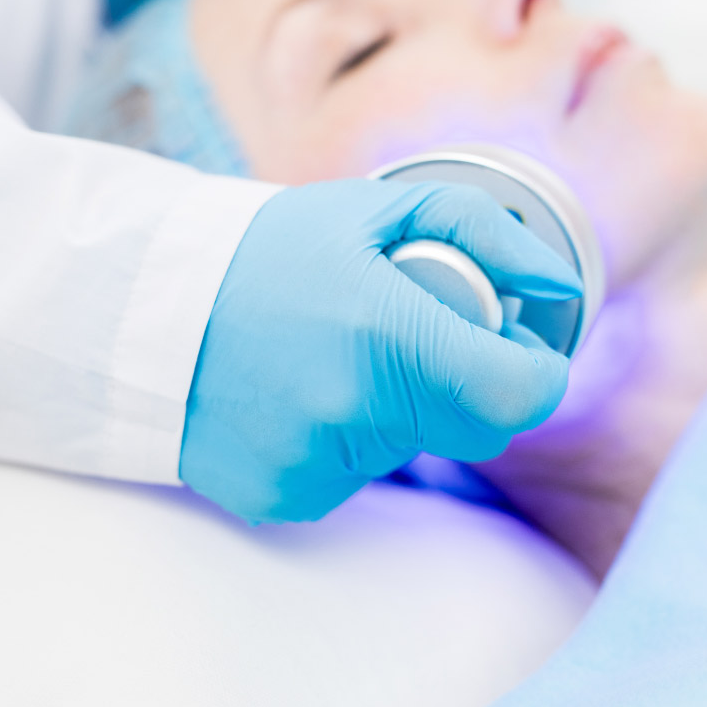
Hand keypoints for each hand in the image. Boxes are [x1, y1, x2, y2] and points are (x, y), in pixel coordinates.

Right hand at [179, 179, 582, 522]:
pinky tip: (298, 395)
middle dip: (465, 383)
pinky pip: (352, 477)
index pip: (520, 395)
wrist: (145, 305)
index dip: (534, 371)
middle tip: (412, 334)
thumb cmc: (268, 249)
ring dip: (397, 410)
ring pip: (410, 450)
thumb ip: (486, 237)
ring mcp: (315, 464)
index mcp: (388, 336)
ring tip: (335, 356)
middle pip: (476, 428)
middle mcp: (354, 413)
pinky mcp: (283, 496)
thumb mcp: (377, 210)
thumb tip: (561, 290)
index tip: (514, 346)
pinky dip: (344, 441)